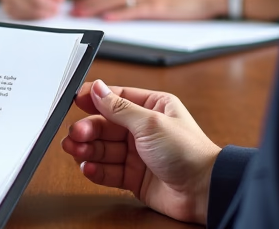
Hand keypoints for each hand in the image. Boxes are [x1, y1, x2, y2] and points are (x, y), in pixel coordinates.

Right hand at [62, 80, 220, 224]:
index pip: (116, 99)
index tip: (74, 101)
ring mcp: (138, 154)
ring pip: (103, 149)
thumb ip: (119, 107)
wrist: (204, 191)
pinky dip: (96, 170)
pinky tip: (88, 168)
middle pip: (105, 126)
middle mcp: (143, 130)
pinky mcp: (134, 178)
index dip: (94, 99)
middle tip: (75, 134)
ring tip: (76, 151)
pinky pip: (108, 171)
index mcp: (152, 107)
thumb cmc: (188, 152)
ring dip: (87, 150)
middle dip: (88, 130)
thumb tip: (96, 88)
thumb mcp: (150, 122)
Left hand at [72, 0, 226, 19]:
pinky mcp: (160, 7)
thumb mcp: (160, 2)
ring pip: (116, 0)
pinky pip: (135, 10)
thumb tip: (122, 15)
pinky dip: (119, 13)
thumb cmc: (188, 2)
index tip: (75, 5)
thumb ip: (141, 6)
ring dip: (96, 6)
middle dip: (87, 2)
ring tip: (80, 13)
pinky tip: (107, 18)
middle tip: (70, 10)